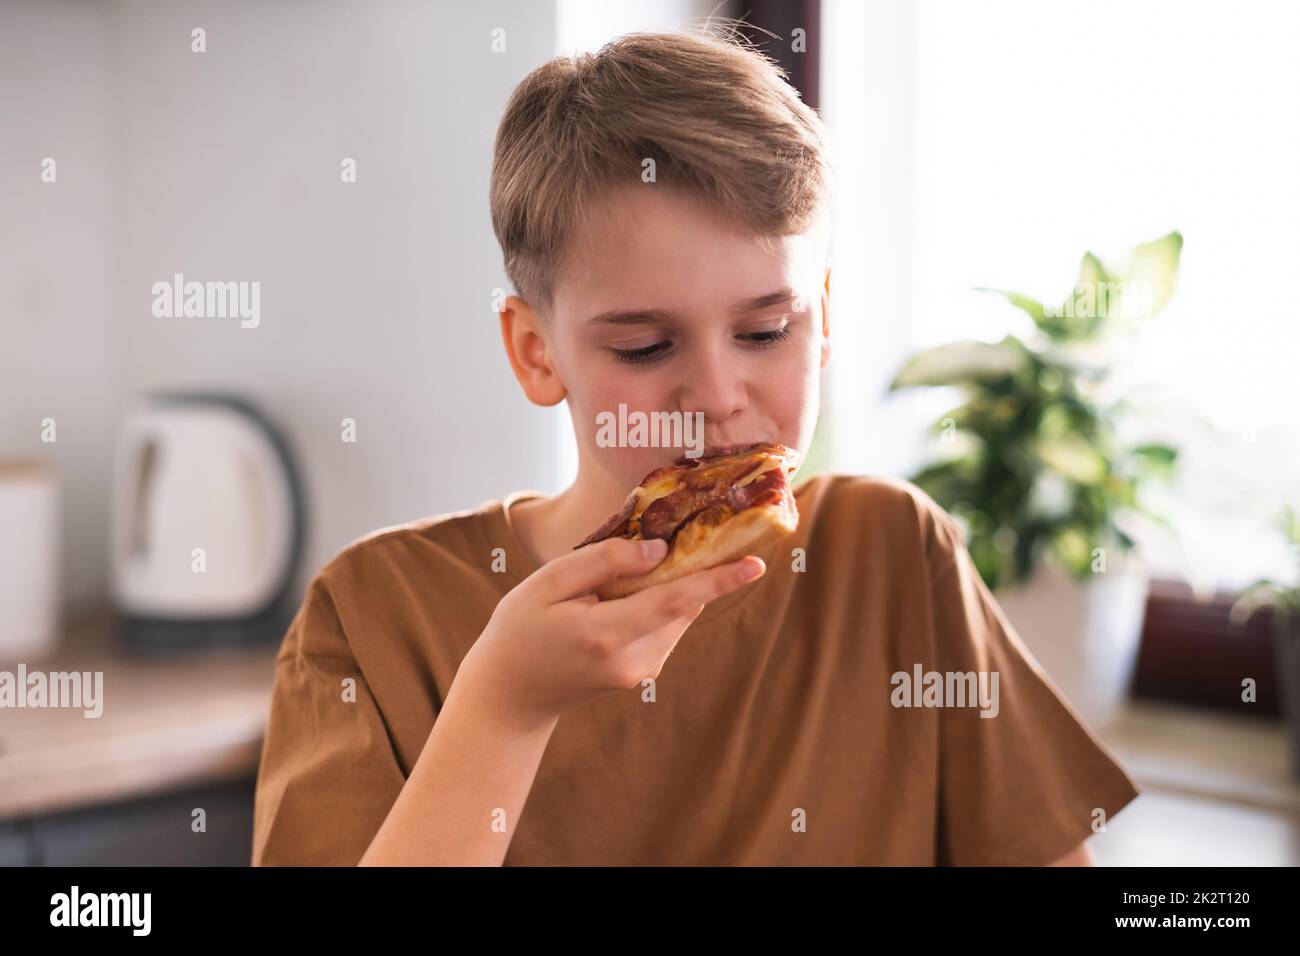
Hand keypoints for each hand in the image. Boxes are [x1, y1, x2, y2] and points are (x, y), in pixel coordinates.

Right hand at [455, 536, 764, 727]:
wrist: (510, 695)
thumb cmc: (520, 630)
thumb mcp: (547, 583)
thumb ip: (603, 562)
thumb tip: (658, 550)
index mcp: (605, 634)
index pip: (674, 602)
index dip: (717, 580)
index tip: (756, 564)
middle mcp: (632, 659)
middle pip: (680, 604)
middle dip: (688, 569)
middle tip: (679, 536)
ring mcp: (640, 672)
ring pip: (675, 615)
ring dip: (665, 586)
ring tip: (616, 578)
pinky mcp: (642, 673)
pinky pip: (664, 626)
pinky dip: (655, 603)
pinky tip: (618, 598)